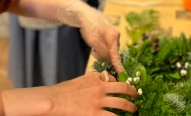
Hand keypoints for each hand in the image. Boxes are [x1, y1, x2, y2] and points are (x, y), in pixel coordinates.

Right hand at [0, 72, 136, 115]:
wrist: (54, 100)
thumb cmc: (63, 91)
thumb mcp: (80, 80)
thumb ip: (92, 81)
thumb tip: (102, 81)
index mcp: (96, 78)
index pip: (113, 79)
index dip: (121, 83)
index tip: (125, 87)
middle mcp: (100, 88)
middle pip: (123, 88)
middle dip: (132, 93)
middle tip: (136, 97)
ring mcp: (99, 102)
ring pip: (122, 104)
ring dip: (130, 107)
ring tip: (134, 110)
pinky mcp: (95, 114)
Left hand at [57, 0, 124, 72]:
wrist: (83, 13)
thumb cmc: (89, 27)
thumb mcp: (94, 42)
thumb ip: (103, 53)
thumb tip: (109, 60)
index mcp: (114, 38)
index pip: (117, 56)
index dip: (119, 67)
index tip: (123, 76)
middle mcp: (116, 36)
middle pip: (112, 53)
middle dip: (104, 56)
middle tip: (94, 52)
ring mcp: (113, 34)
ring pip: (109, 49)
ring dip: (101, 51)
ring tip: (93, 46)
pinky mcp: (109, 33)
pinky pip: (107, 45)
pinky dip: (101, 47)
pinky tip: (95, 42)